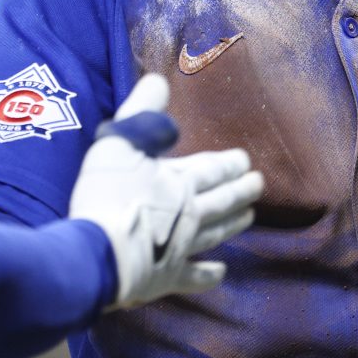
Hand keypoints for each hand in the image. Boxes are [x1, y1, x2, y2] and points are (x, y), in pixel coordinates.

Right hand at [69, 74, 262, 308]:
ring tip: (249, 217)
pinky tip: (221, 273)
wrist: (100, 252)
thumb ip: (141, 112)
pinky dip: (208, 274)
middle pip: (222, 199)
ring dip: (233, 223)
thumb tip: (159, 80)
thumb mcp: (120, 142)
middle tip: (258, 185)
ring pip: (216, 232)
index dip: (229, 163)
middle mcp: (189, 213)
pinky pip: (194, 275)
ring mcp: (181, 247)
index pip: (212, 169)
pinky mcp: (168, 277)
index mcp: (180, 181)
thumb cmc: (107, 194)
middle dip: (240, 190)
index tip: (245, 160)